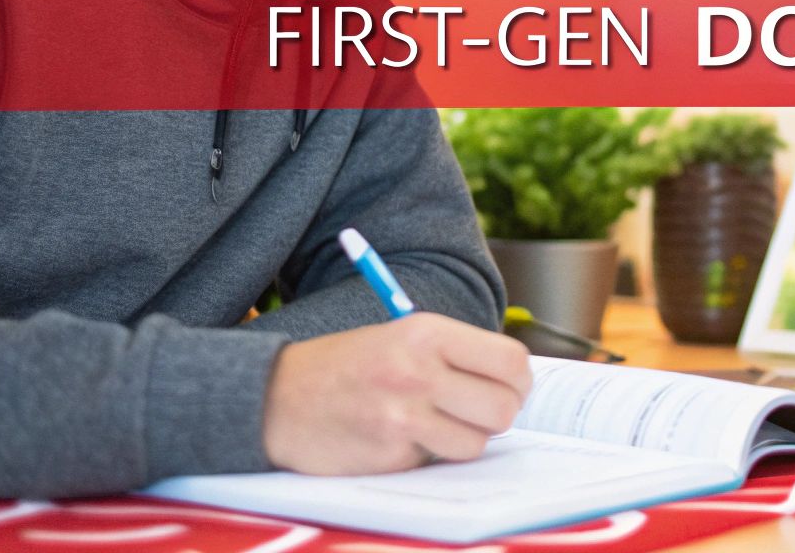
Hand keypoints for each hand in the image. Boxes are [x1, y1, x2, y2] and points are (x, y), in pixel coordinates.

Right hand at [263, 312, 531, 474]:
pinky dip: (426, 456)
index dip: (518, 382)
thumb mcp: (402, 337)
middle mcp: (418, 370)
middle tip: (476, 413)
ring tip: (431, 424)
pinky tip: (398, 438)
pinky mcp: (389, 454)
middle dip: (496, 416)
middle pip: (504, 408)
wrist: (275, 397)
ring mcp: (403, 416)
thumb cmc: (347, 366)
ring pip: (476, 443)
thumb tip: (516, 381)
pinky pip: (436, 462)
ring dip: (461, 440)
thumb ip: (456, 354)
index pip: (511, 361)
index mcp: (427, 332)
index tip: (509, 389)